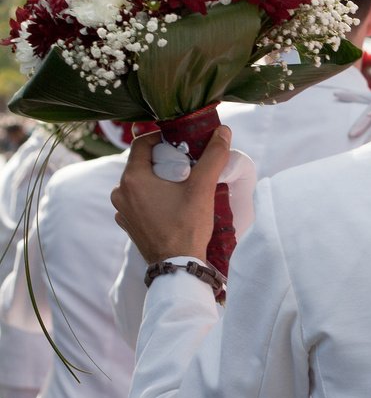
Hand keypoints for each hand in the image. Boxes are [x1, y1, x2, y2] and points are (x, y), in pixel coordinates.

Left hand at [111, 128, 230, 262]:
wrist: (177, 266)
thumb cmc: (187, 226)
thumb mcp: (202, 187)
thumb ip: (212, 157)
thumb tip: (223, 131)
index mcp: (133, 178)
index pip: (142, 144)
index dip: (162, 138)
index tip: (181, 142)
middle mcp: (120, 192)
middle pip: (142, 165)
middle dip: (163, 162)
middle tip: (187, 166)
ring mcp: (122, 211)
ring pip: (140, 184)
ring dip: (158, 181)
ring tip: (181, 188)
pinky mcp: (128, 225)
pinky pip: (139, 203)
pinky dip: (153, 199)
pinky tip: (172, 206)